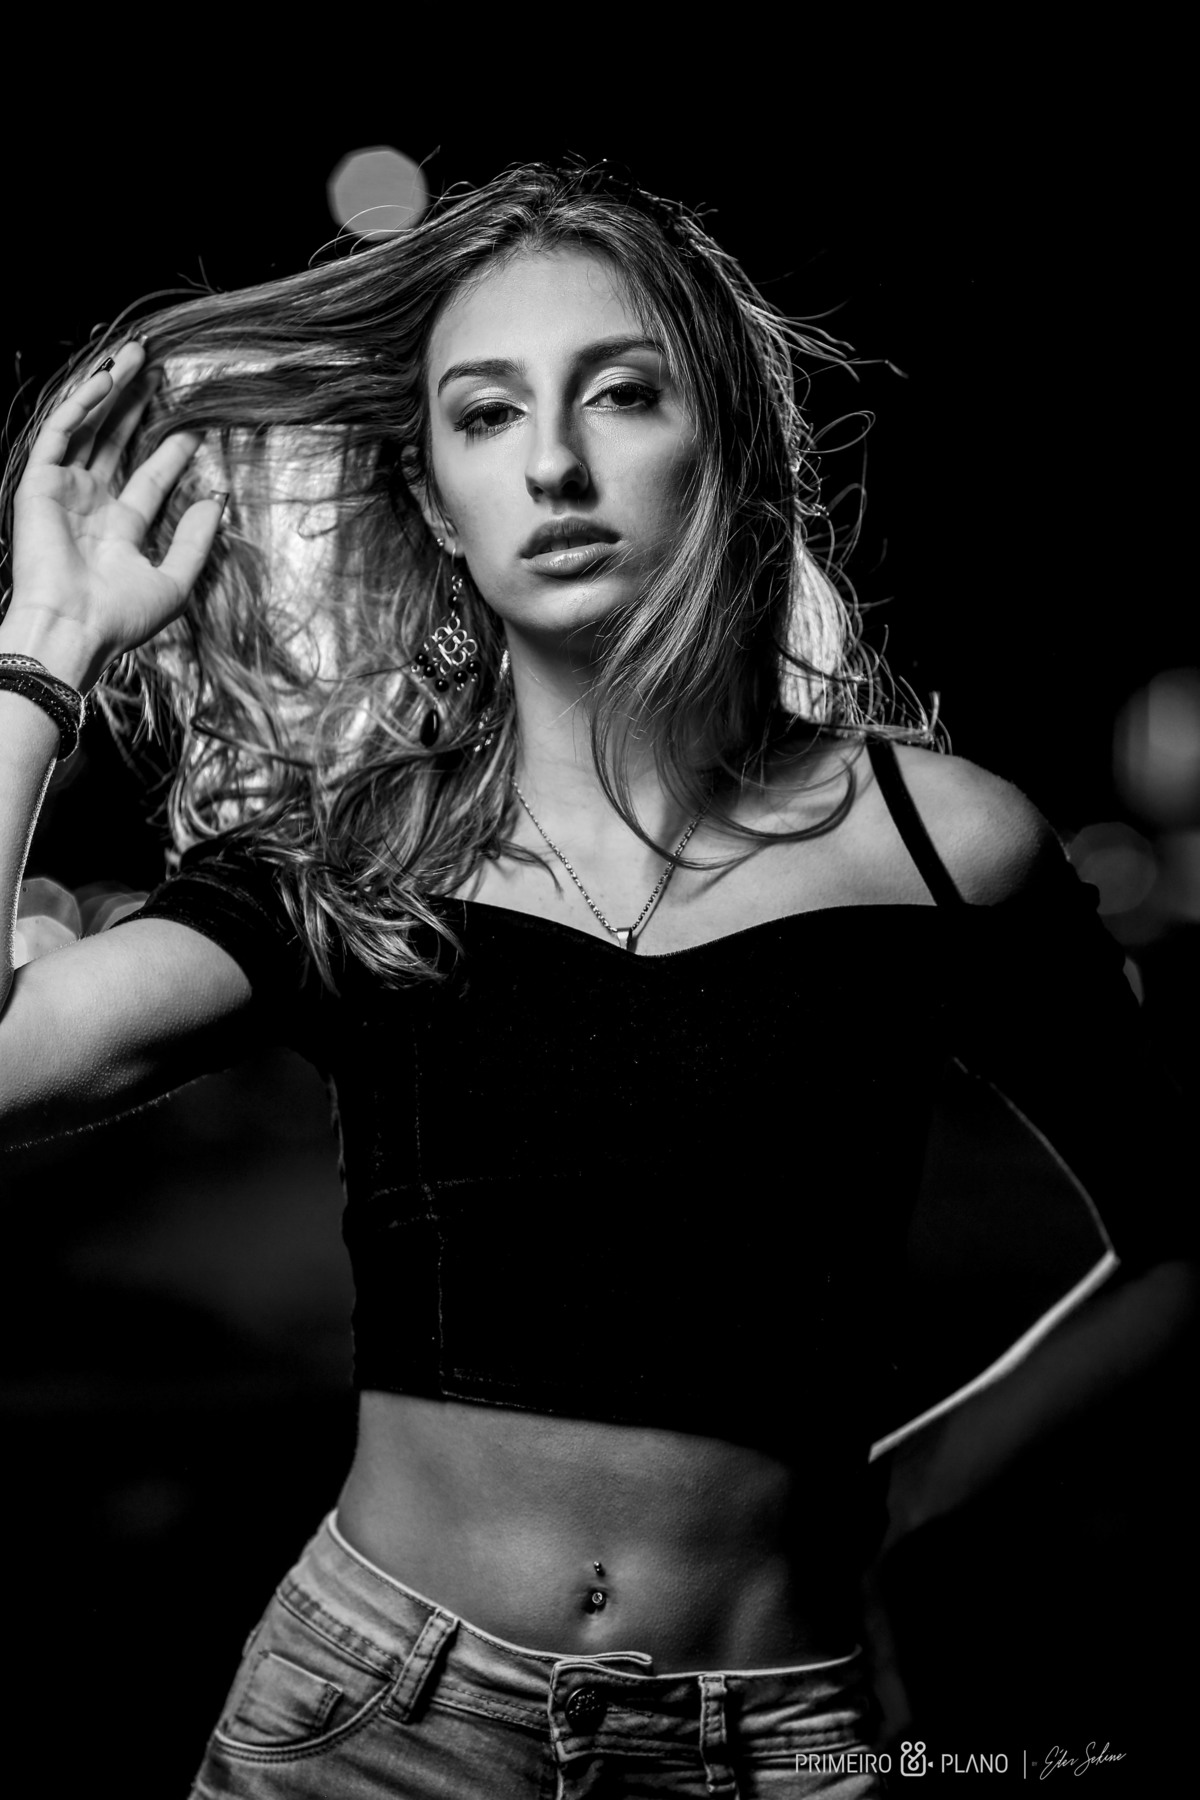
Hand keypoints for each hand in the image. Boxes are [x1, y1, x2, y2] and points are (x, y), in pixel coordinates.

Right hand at [6, 338, 224, 688]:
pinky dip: (80, 405)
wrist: (75, 627)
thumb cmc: (120, 617)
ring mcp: (64, 492)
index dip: (172, 450)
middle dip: (138, 406)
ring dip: (110, 391)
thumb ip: (195, 540)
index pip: (150, 478)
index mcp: (119, 530)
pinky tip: (106, 381)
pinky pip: (59, 433)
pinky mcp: (39, 483)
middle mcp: (91, 505)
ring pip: (89, 428)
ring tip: (136, 357)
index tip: (198, 425)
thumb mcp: (173, 580)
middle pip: (117, 443)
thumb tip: (217, 500)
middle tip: (163, 372)